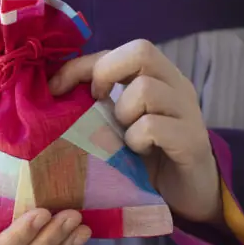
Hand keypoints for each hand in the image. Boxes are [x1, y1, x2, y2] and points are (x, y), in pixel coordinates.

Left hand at [49, 39, 221, 225]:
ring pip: (145, 89)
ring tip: (124, 138)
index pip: (118, 51)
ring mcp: (188, 111)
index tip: (55, 89)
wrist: (189, 194)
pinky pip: (152, 126)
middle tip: (97, 104)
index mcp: (158, 77)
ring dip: (122, 114)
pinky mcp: (192, 141)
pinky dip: (136, 140)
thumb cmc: (145, 157)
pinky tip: (138, 153)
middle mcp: (177, 86)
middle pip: (141, 51)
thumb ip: (95, 105)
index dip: (81, 65)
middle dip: (106, 74)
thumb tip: (50, 92)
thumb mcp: (116, 124)